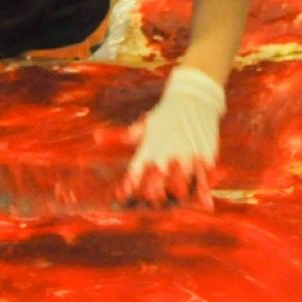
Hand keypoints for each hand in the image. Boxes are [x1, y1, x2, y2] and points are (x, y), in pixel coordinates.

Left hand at [122, 66, 224, 207]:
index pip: (136, 172)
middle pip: (158, 183)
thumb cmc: (167, 114)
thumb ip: (122, 135)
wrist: (195, 97)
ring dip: (176, 195)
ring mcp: (188, 156)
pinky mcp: (205, 156)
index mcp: (150, 147)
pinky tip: (205, 205)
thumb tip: (96, 137)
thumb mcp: (145, 124)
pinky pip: (204, 178)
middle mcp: (167, 153)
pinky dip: (204, 193)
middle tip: (153, 200)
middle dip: (153, 195)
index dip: (130, 187)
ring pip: (181, 184)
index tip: (125, 195)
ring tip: (175, 199)